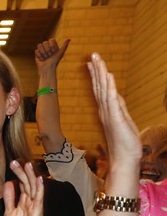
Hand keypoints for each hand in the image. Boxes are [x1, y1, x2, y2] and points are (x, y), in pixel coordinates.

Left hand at [3, 160, 43, 215]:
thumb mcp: (9, 211)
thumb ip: (10, 198)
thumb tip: (9, 183)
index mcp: (24, 201)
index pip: (22, 184)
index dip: (18, 173)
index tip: (12, 163)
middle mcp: (31, 202)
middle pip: (28, 183)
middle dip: (22, 172)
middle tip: (15, 161)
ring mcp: (35, 207)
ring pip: (34, 188)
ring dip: (31, 176)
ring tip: (28, 164)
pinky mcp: (37, 213)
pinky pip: (39, 199)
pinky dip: (39, 189)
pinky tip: (39, 179)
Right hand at [34, 38, 68, 74]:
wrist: (48, 69)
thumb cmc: (55, 61)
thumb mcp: (60, 53)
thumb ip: (64, 46)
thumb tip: (69, 39)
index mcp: (53, 45)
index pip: (51, 40)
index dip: (52, 46)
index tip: (54, 52)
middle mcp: (47, 46)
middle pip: (45, 42)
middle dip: (47, 50)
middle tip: (49, 56)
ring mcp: (42, 50)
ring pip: (40, 45)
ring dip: (43, 53)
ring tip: (45, 58)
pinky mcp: (37, 54)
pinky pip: (36, 51)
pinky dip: (39, 56)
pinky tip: (41, 59)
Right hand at [88, 52, 139, 178]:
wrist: (124, 160)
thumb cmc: (124, 146)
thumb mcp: (123, 123)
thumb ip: (118, 110)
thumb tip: (115, 99)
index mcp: (106, 112)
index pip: (100, 90)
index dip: (97, 76)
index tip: (92, 64)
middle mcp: (105, 111)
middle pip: (99, 86)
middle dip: (96, 70)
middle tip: (92, 55)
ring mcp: (109, 114)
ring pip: (104, 89)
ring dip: (100, 73)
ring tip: (96, 60)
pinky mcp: (116, 118)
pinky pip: (112, 99)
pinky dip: (110, 86)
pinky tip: (108, 76)